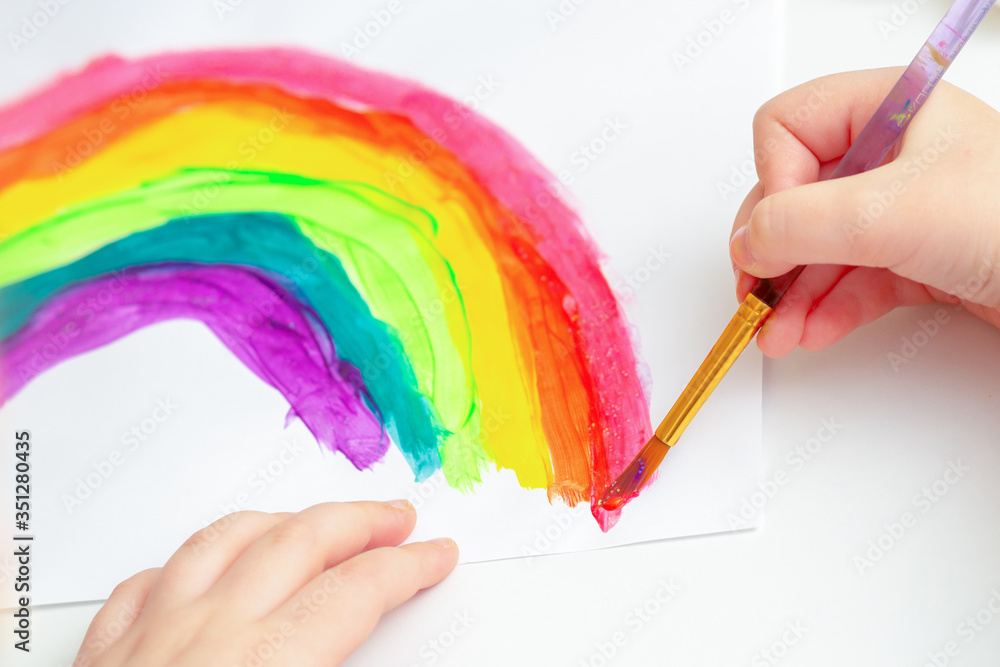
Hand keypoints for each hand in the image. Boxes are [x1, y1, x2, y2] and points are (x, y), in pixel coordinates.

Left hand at [74, 501, 457, 666]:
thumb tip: (380, 662)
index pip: (357, 592)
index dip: (407, 567)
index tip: (434, 556)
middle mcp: (209, 636)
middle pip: (302, 543)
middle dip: (361, 521)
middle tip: (394, 519)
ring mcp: (151, 638)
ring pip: (227, 540)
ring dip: (284, 520)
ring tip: (313, 518)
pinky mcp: (102, 656)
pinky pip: (148, 581)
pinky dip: (186, 562)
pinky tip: (201, 565)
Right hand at [729, 68, 999, 356]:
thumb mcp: (893, 212)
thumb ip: (801, 222)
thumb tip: (748, 241)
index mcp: (891, 107)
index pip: (788, 128)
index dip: (773, 181)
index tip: (776, 229)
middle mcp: (892, 154)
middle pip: (794, 194)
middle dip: (772, 249)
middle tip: (755, 289)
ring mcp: (903, 209)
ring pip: (818, 246)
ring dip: (790, 292)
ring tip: (775, 329)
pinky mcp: (916, 259)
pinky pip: (849, 280)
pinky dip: (823, 308)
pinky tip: (809, 331)